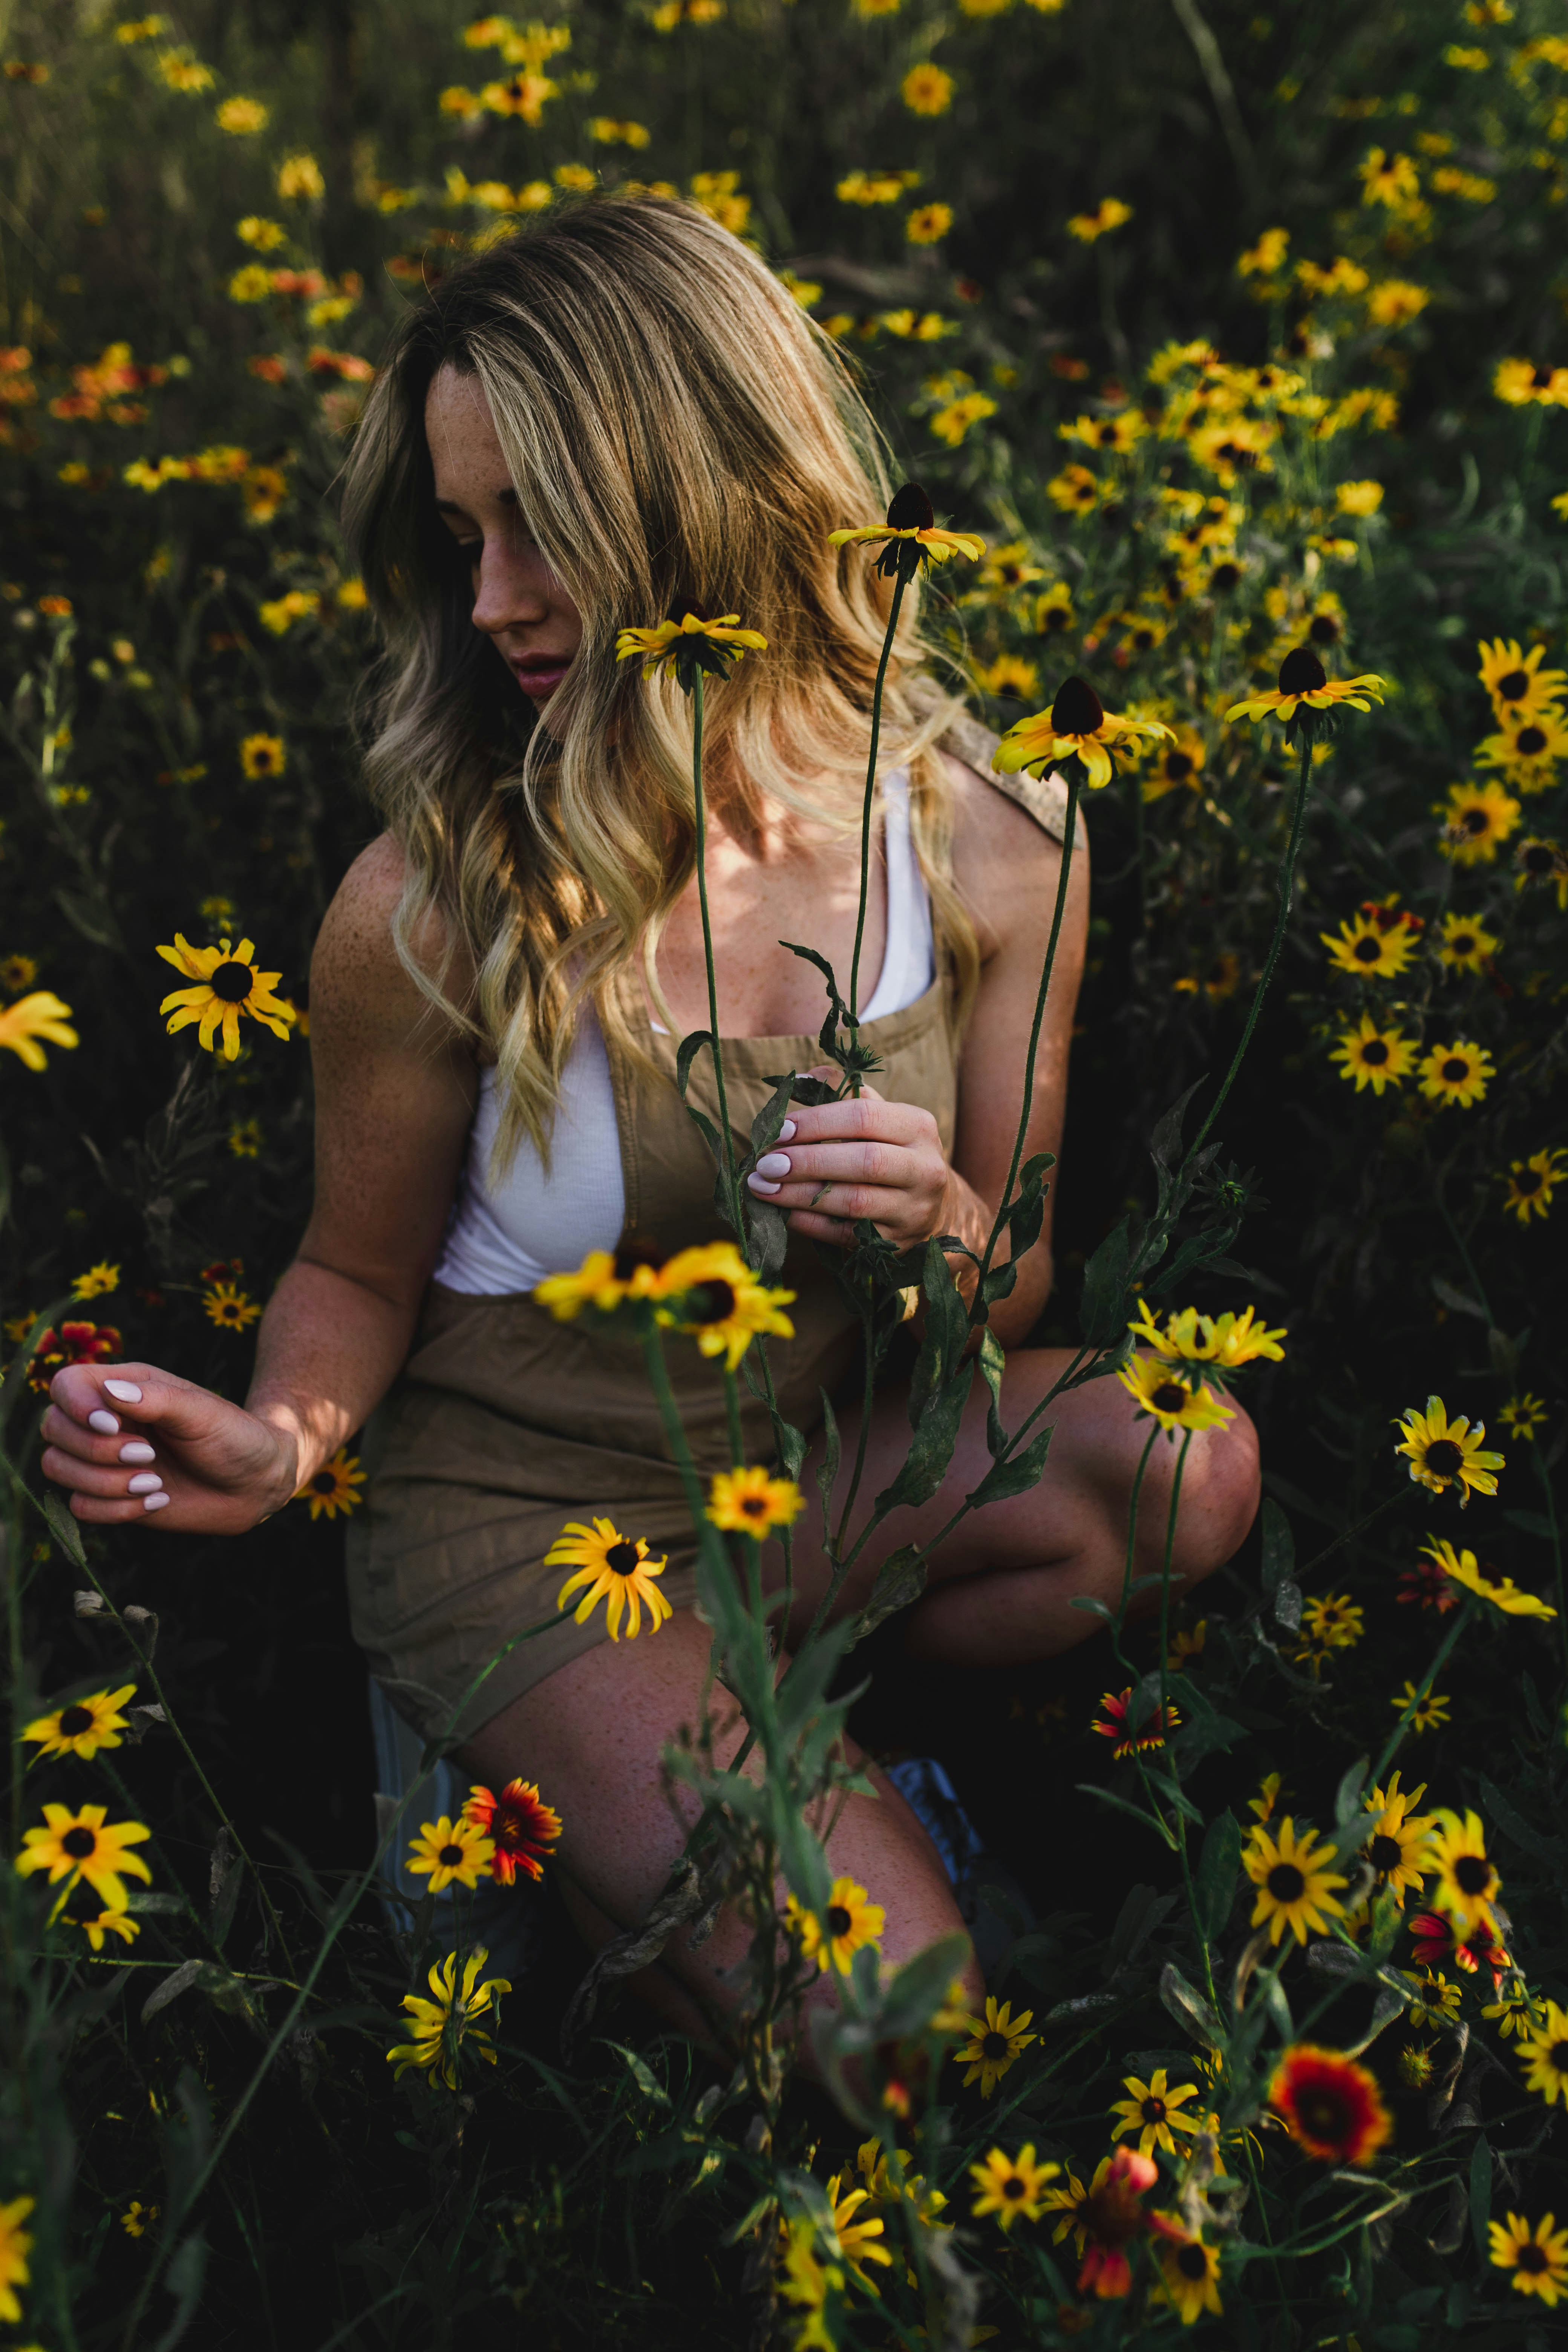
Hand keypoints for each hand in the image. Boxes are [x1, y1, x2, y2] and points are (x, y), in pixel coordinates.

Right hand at [41, 1362, 300, 1532]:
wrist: (254, 1483)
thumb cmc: (233, 1436)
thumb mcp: (202, 1412)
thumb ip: (158, 1400)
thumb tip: (110, 1393)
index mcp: (124, 1388)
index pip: (65, 1385)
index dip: (75, 1407)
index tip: (112, 1425)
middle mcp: (105, 1421)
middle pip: (53, 1430)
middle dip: (94, 1451)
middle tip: (147, 1456)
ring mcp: (103, 1460)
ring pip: (58, 1469)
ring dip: (103, 1482)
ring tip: (154, 1482)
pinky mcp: (108, 1495)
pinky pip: (79, 1506)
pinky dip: (114, 1509)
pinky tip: (155, 1501)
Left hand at [744, 1067, 954, 1249]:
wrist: (932, 1210)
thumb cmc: (892, 1152)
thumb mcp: (880, 1117)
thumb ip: (843, 1093)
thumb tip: (800, 1079)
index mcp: (918, 1126)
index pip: (864, 1116)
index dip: (817, 1122)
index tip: (779, 1130)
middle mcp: (924, 1168)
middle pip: (863, 1161)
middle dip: (807, 1161)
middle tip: (764, 1163)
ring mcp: (913, 1209)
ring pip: (853, 1202)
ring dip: (800, 1194)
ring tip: (762, 1187)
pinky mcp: (896, 1243)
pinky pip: (845, 1235)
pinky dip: (809, 1223)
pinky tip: (782, 1212)